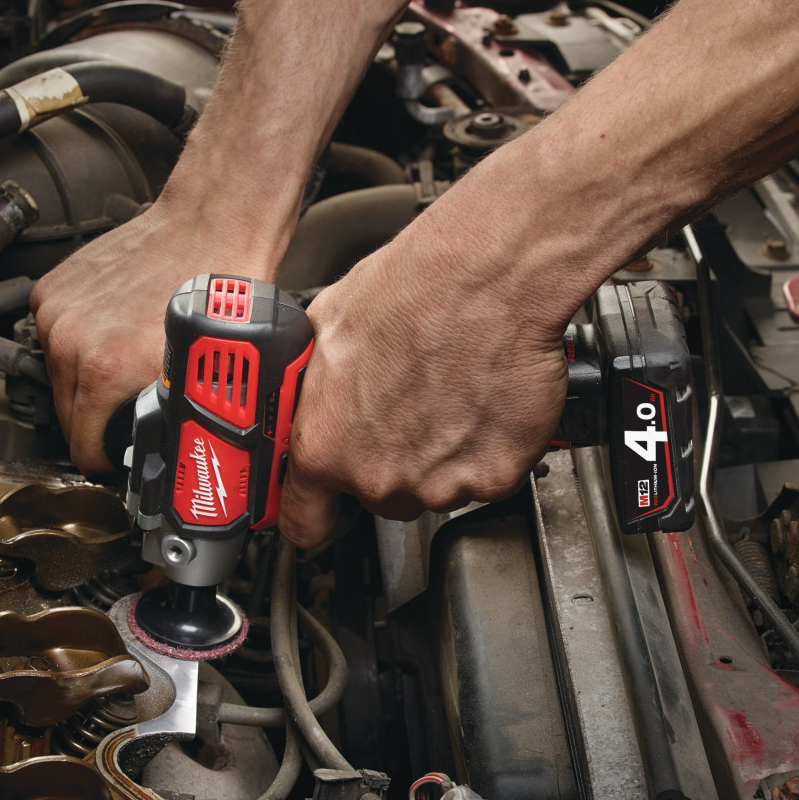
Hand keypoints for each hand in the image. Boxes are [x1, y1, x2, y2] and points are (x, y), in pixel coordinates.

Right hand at [31, 201, 272, 469]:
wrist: (208, 228)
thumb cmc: (214, 289)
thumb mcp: (201, 372)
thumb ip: (174, 416)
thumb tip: (174, 453)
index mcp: (105, 370)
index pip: (83, 447)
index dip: (104, 459)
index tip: (116, 458)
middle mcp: (71, 342)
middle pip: (66, 413)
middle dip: (94, 424)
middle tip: (123, 419)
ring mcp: (57, 313)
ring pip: (58, 374)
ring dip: (84, 381)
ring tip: (120, 372)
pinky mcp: (52, 289)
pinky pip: (54, 335)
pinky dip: (75, 342)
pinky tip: (108, 335)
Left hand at [277, 235, 569, 547]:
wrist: (486, 277)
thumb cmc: (411, 289)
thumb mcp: (325, 327)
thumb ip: (313, 385)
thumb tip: (311, 392)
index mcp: (324, 445)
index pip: (304, 522)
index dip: (317, 514)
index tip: (326, 510)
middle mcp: (378, 475)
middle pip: (381, 498)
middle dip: (393, 464)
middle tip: (411, 412)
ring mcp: (439, 483)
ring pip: (436, 488)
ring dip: (443, 455)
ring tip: (452, 396)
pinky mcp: (494, 477)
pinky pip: (487, 477)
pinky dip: (490, 449)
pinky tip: (483, 403)